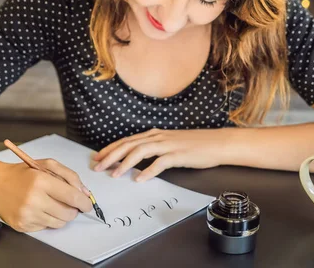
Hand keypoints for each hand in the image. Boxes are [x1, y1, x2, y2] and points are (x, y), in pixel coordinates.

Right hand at [0, 159, 92, 231]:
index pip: (72, 196)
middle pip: (68, 213)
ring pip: (59, 223)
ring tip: (53, 204)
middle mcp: (33, 199)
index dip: (84, 202)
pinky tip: (39, 209)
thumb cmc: (22, 174)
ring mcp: (27, 215)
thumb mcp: (46, 165)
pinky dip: (47, 219)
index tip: (87, 204)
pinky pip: (46, 228)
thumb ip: (69, 176)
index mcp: (40, 181)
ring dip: (61, 215)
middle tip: (70, 203)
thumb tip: (85, 193)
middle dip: (74, 210)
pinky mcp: (22, 226)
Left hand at [92, 128, 230, 181]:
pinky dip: (148, 171)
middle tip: (97, 167)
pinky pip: (159, 163)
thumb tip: (137, 160)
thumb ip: (153, 149)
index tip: (97, 158)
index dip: (110, 149)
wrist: (216, 143)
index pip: (127, 141)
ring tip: (114, 174)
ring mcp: (167, 145)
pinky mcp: (178, 155)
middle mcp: (157, 137)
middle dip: (110, 156)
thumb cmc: (193, 145)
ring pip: (140, 151)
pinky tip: (140, 179)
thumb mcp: (169, 144)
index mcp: (153, 134)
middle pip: (128, 145)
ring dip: (125, 163)